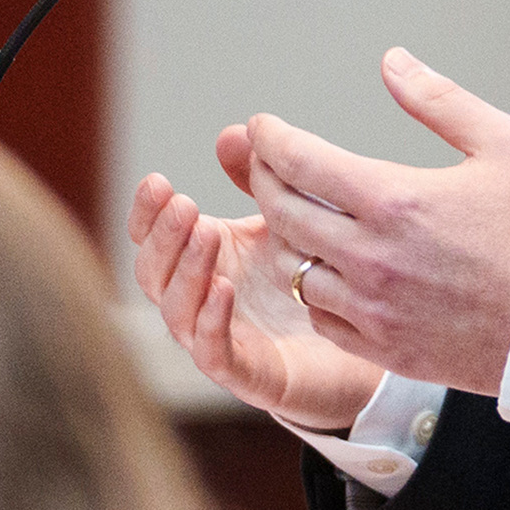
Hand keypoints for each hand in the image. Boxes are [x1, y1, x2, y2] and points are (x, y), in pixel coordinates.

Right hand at [128, 165, 385, 431]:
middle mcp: (199, 302)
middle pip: (154, 274)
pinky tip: (224, 289)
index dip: (146, 214)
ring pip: (178, 313)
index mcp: (202, 261)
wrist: (363, 342)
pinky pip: (214, 353)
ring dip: (187, 272)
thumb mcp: (285, 219)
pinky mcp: (247, 376)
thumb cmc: (312, 278)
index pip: (152, 239)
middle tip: (185, 204)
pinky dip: (211, 323)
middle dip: (164, 238)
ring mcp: (218, 340)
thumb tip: (232, 133)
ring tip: (206, 235)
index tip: (157, 181)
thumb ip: (258, 179)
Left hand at [236, 47, 509, 397]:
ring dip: (290, 236)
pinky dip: (316, 289)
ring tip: (300, 214)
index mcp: (397, 200)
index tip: (262, 126)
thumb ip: (439, 100)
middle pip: (284, 211)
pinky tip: (331, 269)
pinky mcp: (387, 347)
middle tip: (265, 161)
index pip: (300, 161)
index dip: (270, 138)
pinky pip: (323, 317)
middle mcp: (373, 257)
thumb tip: (392, 63)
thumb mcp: (506, 142)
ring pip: (297, 268)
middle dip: (265, 178)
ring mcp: (376, 309)